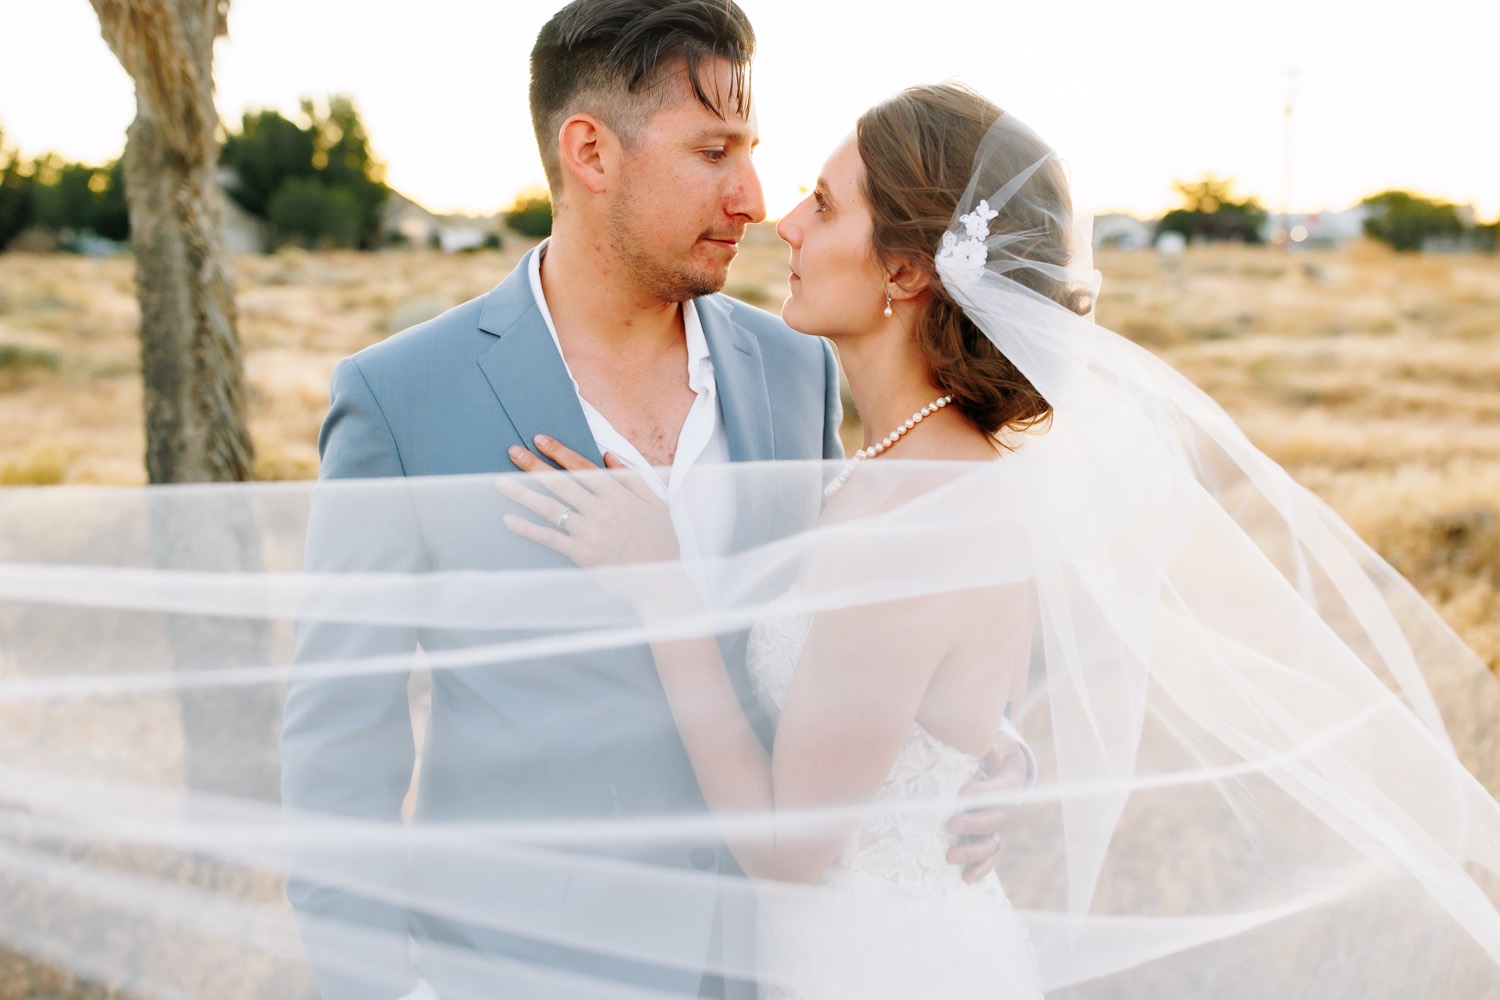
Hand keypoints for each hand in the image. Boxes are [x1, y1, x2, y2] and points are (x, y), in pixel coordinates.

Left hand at [498, 435, 679, 571]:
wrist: (660, 580)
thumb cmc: (660, 543)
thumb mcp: (656, 504)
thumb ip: (632, 478)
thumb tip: (608, 456)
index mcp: (618, 495)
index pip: (582, 466)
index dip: (559, 451)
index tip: (540, 439)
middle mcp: (601, 510)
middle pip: (560, 482)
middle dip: (533, 465)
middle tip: (512, 452)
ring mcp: (589, 532)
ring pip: (550, 508)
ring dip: (523, 493)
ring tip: (501, 483)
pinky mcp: (581, 554)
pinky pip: (549, 538)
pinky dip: (528, 529)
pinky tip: (509, 520)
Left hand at [944, 738, 1029, 883]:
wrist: (1008, 773)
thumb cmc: (994, 757)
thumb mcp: (997, 745)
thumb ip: (990, 746)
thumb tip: (991, 749)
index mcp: (1007, 787)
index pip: (996, 791)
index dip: (981, 793)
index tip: (962, 794)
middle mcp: (1005, 812)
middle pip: (993, 822)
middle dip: (972, 825)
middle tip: (950, 824)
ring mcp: (999, 830)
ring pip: (990, 845)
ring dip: (971, 853)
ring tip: (949, 856)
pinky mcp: (991, 842)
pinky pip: (988, 860)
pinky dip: (978, 870)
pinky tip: (964, 878)